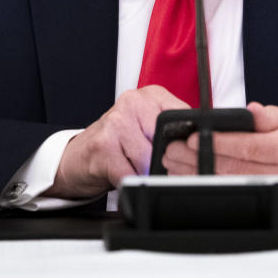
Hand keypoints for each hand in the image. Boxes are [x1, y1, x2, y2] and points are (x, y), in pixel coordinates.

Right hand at [44, 85, 188, 199]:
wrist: (78, 157)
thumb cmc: (117, 144)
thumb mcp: (147, 128)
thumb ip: (172, 132)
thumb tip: (200, 150)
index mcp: (151, 95)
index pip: (184, 117)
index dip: (190, 144)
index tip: (190, 159)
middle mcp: (133, 102)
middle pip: (167, 141)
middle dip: (167, 163)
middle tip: (161, 170)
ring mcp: (116, 122)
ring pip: (149, 160)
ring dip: (147, 174)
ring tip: (138, 169)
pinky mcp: (103, 145)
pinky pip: (130, 174)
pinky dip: (131, 182)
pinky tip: (124, 175)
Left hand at [162, 101, 277, 204]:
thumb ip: (265, 116)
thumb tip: (249, 110)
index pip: (247, 147)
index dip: (218, 143)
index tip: (192, 138)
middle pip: (234, 169)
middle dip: (198, 159)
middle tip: (173, 150)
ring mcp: (274, 191)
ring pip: (230, 184)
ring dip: (197, 175)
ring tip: (174, 163)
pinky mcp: (266, 202)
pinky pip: (233, 194)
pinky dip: (208, 186)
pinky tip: (189, 178)